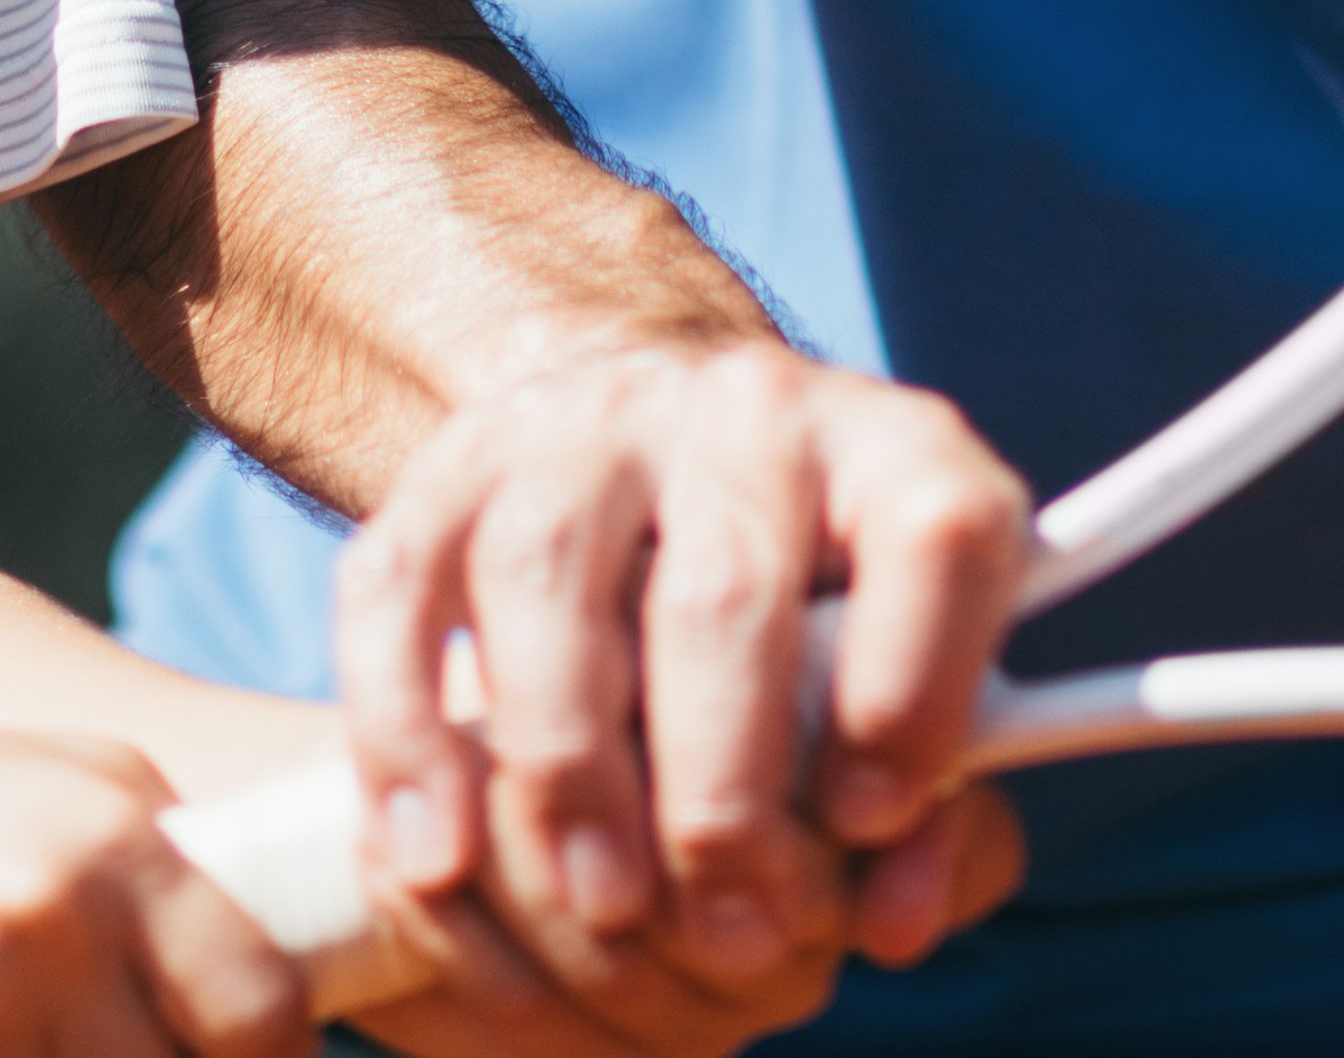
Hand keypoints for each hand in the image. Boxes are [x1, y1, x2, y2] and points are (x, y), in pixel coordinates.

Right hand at [331, 342, 1031, 1028]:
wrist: (669, 462)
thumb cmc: (817, 630)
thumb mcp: (918, 700)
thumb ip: (943, 822)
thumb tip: (895, 917)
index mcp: (893, 453)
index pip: (934, 532)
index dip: (915, 689)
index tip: (873, 822)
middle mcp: (747, 408)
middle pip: (725, 591)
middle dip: (723, 796)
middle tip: (731, 934)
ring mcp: (590, 420)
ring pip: (547, 572)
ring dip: (566, 768)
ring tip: (603, 903)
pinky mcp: (457, 462)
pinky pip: (399, 585)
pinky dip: (406, 734)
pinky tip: (436, 852)